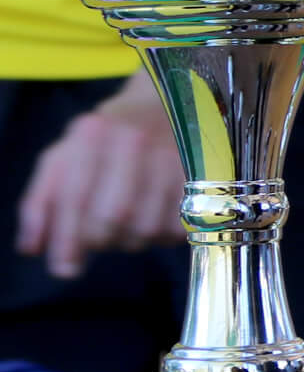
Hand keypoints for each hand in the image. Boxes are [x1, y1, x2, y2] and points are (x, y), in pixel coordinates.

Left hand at [17, 79, 186, 279]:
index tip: (62, 268)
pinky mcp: (203, 174)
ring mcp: (172, 157)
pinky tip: (153, 219)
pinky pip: (178, 227)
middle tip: (97, 241)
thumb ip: (41, 200)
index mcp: (92, 134)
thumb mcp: (64, 154)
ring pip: (147, 227)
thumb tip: (32, 249)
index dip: (67, 239)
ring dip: (132, 240)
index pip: (75, 197)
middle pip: (113, 217)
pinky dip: (162, 236)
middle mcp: (134, 142)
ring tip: (126, 225)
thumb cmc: (107, 136)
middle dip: (100, 241)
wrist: (167, 103)